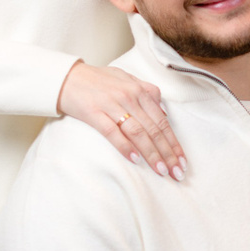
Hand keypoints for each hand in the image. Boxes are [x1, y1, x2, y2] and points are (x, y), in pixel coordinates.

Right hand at [56, 61, 186, 178]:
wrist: (67, 77)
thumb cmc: (98, 80)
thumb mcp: (127, 79)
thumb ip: (146, 92)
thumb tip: (163, 111)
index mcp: (139, 90)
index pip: (162, 121)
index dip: (174, 143)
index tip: (182, 161)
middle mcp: (129, 97)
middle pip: (154, 130)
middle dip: (167, 153)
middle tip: (176, 173)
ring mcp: (112, 105)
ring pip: (138, 133)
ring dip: (151, 154)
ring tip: (161, 170)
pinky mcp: (94, 113)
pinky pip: (113, 132)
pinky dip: (125, 146)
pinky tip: (135, 159)